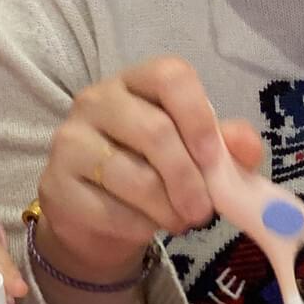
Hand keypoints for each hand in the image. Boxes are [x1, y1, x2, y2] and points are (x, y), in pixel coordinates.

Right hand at [36, 56, 265, 284]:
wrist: (95, 216)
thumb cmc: (150, 171)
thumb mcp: (192, 154)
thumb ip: (222, 145)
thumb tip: (247, 148)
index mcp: (135, 82)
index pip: (169, 76)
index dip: (198, 115)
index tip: (213, 158)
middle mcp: (96, 101)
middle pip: (154, 130)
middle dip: (189, 178)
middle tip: (205, 211)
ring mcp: (70, 141)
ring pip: (131, 176)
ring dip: (168, 208)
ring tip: (181, 221)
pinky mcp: (55, 184)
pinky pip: (109, 210)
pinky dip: (140, 226)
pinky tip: (147, 227)